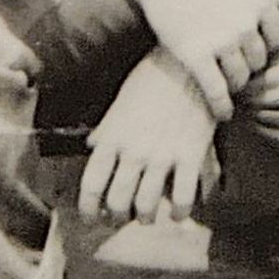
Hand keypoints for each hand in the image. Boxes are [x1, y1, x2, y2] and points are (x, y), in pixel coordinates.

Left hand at [80, 50, 221, 225]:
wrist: (190, 59)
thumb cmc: (154, 75)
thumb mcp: (123, 99)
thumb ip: (108, 127)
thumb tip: (92, 145)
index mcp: (113, 136)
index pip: (92, 184)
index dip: (89, 209)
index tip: (92, 218)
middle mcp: (134, 150)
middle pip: (117, 202)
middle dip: (117, 217)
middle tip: (122, 216)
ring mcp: (162, 154)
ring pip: (147, 207)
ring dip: (146, 217)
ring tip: (149, 215)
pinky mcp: (190, 154)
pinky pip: (182, 198)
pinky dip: (178, 211)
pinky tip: (177, 210)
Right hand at [133, 0, 278, 121]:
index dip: (270, 49)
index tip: (259, 54)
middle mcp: (245, 21)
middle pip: (260, 60)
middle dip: (251, 65)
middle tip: (239, 67)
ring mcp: (221, 39)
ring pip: (241, 78)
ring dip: (236, 85)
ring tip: (229, 85)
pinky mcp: (195, 54)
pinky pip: (217, 91)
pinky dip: (222, 107)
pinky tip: (224, 114)